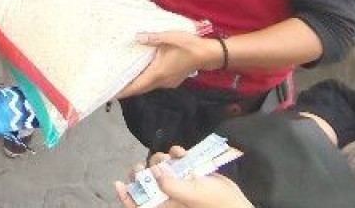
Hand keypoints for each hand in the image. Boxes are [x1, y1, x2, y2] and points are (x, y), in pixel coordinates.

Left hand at [114, 147, 253, 207]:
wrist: (236, 201)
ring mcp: (179, 184)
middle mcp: (169, 196)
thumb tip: (153, 172)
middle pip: (146, 184)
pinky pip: (176, 163)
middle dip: (142, 172)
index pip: (139, 205)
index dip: (126, 196)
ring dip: (160, 160)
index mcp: (165, 206)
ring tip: (167, 157)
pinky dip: (176, 155)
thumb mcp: (189, 196)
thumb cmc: (214, 203)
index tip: (118, 183)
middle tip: (140, 166)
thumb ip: (170, 185)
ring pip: (160, 170)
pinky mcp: (189, 175)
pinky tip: (180, 152)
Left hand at [116, 32, 219, 98]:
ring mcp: (168, 82)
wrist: (208, 54)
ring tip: (123, 79)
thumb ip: (152, 38)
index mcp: (157, 73)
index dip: (123, 91)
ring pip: (148, 86)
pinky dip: (145, 80)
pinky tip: (141, 72)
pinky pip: (155, 83)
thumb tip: (136, 37)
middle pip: (140, 89)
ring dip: (136, 84)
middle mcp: (161, 82)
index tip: (110, 93)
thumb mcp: (169, 37)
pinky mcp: (172, 80)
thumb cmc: (189, 46)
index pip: (136, 86)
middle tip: (112, 85)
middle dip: (126, 89)